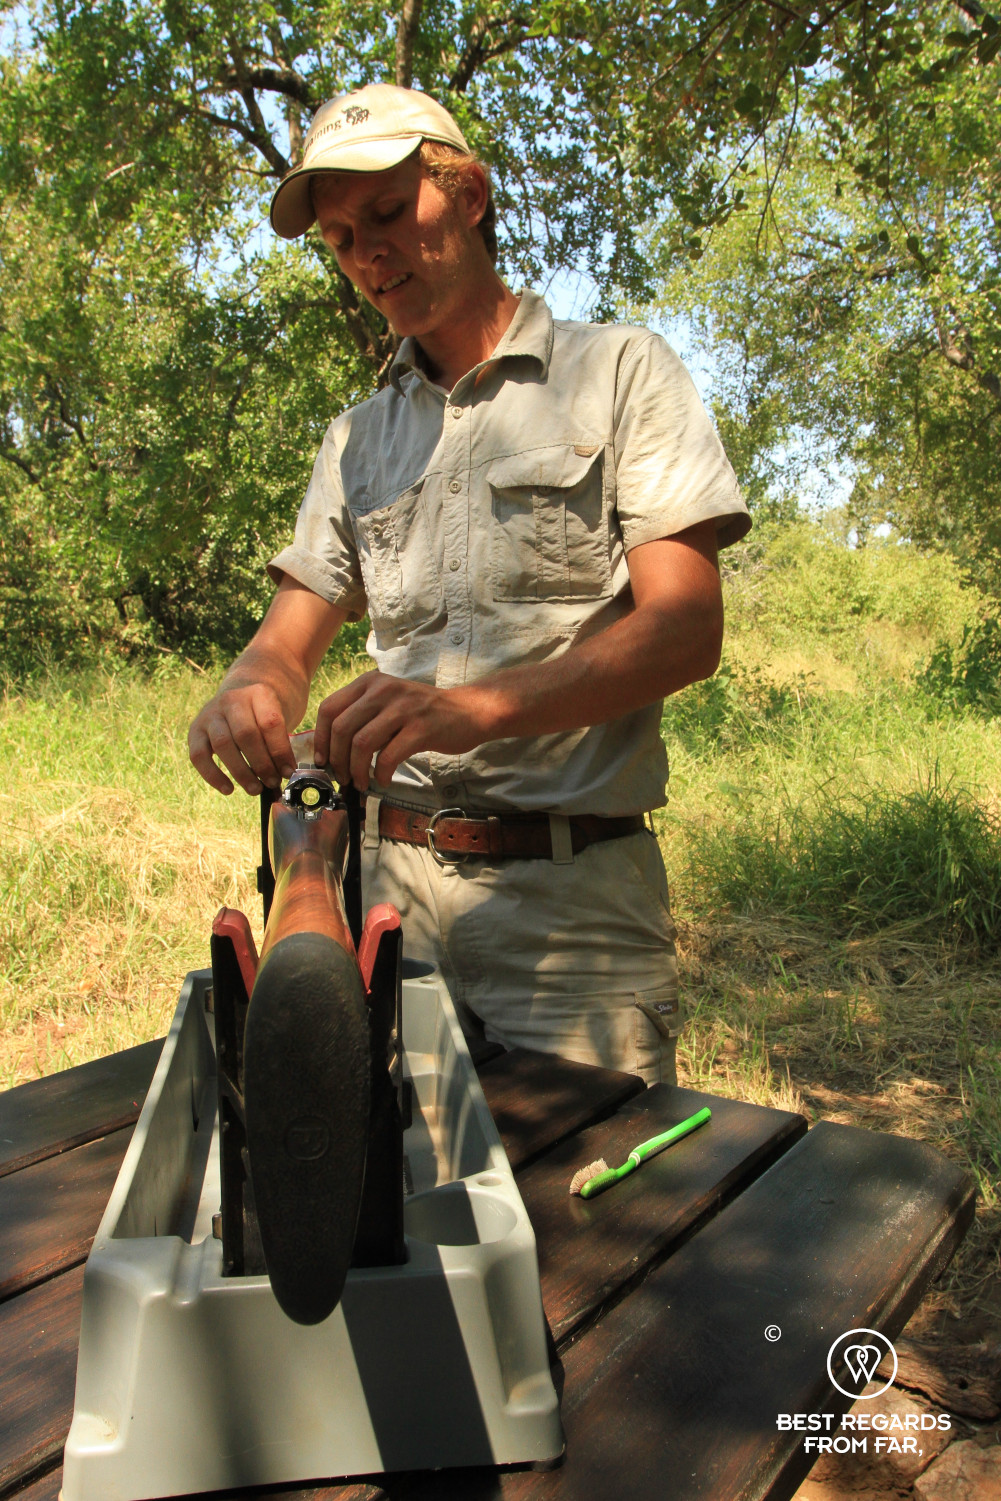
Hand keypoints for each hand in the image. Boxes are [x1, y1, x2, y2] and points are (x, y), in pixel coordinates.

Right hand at [188, 683, 297, 795]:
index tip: (288, 772)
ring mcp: (211, 714)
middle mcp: (232, 700)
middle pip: (245, 734)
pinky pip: (198, 755)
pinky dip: (212, 775)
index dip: (280, 751)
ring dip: (241, 771)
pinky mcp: (195, 730)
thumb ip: (280, 744)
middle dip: (261, 763)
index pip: (270, 722)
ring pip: (222, 744)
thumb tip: (284, 776)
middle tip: (272, 782)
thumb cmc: (263, 717)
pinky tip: (229, 789)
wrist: (240, 698)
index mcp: (258, 693)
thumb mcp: (277, 719)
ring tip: (255, 789)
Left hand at [313, 672, 491, 789]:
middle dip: (337, 759)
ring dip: (356, 770)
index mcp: (370, 683)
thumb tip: (334, 752)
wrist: (467, 710)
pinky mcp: (421, 727)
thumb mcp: (388, 703)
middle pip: (341, 728)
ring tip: (361, 782)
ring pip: (362, 743)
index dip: (320, 739)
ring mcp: (403, 707)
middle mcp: (383, 689)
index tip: (323, 761)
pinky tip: (383, 780)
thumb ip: (363, 718)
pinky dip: (381, 774)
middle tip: (342, 778)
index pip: (329, 708)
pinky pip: (388, 756)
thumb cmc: (423, 713)